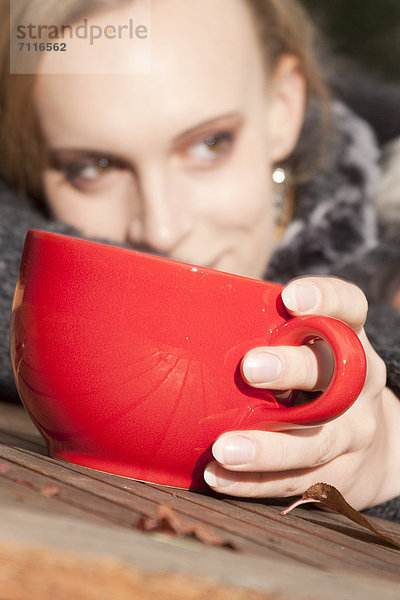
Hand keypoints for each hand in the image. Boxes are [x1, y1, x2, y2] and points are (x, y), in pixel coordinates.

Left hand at [204, 277, 399, 509]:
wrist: (375, 445)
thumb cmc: (316, 380)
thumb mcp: (310, 347)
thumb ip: (269, 331)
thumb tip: (186, 316)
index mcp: (348, 339)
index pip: (348, 308)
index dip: (326, 298)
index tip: (291, 298)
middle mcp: (359, 382)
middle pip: (334, 374)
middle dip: (294, 369)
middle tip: (251, 368)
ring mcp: (354, 432)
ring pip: (316, 440)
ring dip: (269, 446)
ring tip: (225, 449)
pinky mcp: (342, 475)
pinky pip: (298, 482)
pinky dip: (256, 482)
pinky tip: (220, 477)